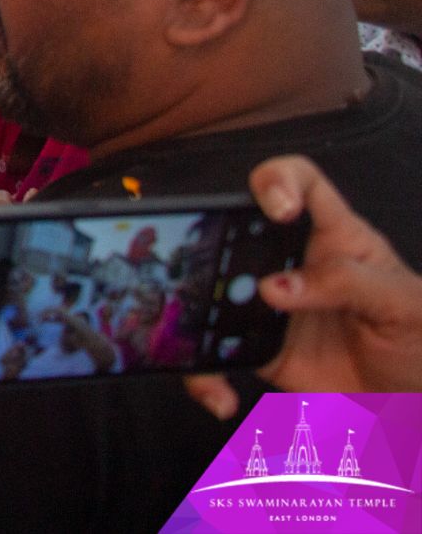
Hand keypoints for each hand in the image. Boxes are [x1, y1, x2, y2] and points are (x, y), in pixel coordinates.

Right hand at [184, 156, 421, 419]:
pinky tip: (221, 397)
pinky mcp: (253, 348)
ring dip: (190, 313)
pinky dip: (204, 376)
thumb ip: (350, 283)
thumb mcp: (405, 306)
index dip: (280, 181)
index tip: (277, 210)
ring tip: (197, 339)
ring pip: (208, 291)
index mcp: (335, 237)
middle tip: (206, 272)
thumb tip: (275, 285)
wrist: (414, 408)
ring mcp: (267, 306)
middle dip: (206, 240)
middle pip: (233, 228)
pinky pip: (211, 354)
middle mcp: (292, 263)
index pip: (301, 183)